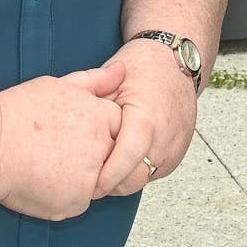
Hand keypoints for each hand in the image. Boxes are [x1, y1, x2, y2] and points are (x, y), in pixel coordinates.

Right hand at [0, 62, 123, 220]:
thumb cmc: (17, 112)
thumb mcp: (58, 85)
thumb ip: (94, 81)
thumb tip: (124, 70)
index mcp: (98, 116)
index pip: (120, 124)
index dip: (98, 126)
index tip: (75, 129)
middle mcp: (100, 147)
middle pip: (112, 154)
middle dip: (94, 153)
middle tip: (60, 148)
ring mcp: (90, 178)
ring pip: (96, 180)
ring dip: (80, 176)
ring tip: (47, 162)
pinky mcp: (75, 202)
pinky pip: (78, 200)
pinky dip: (64, 194)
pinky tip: (41, 178)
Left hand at [92, 38, 199, 197]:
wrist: (174, 61)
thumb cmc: (142, 66)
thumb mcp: (110, 81)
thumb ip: (93, 105)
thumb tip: (69, 133)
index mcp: (147, 119)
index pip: (126, 159)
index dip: (105, 177)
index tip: (88, 186)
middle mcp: (165, 137)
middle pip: (135, 178)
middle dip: (111, 183)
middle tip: (87, 180)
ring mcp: (175, 148)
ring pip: (143, 178)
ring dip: (123, 178)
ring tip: (101, 167)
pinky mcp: (177, 154)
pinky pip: (153, 172)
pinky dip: (136, 170)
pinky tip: (120, 159)